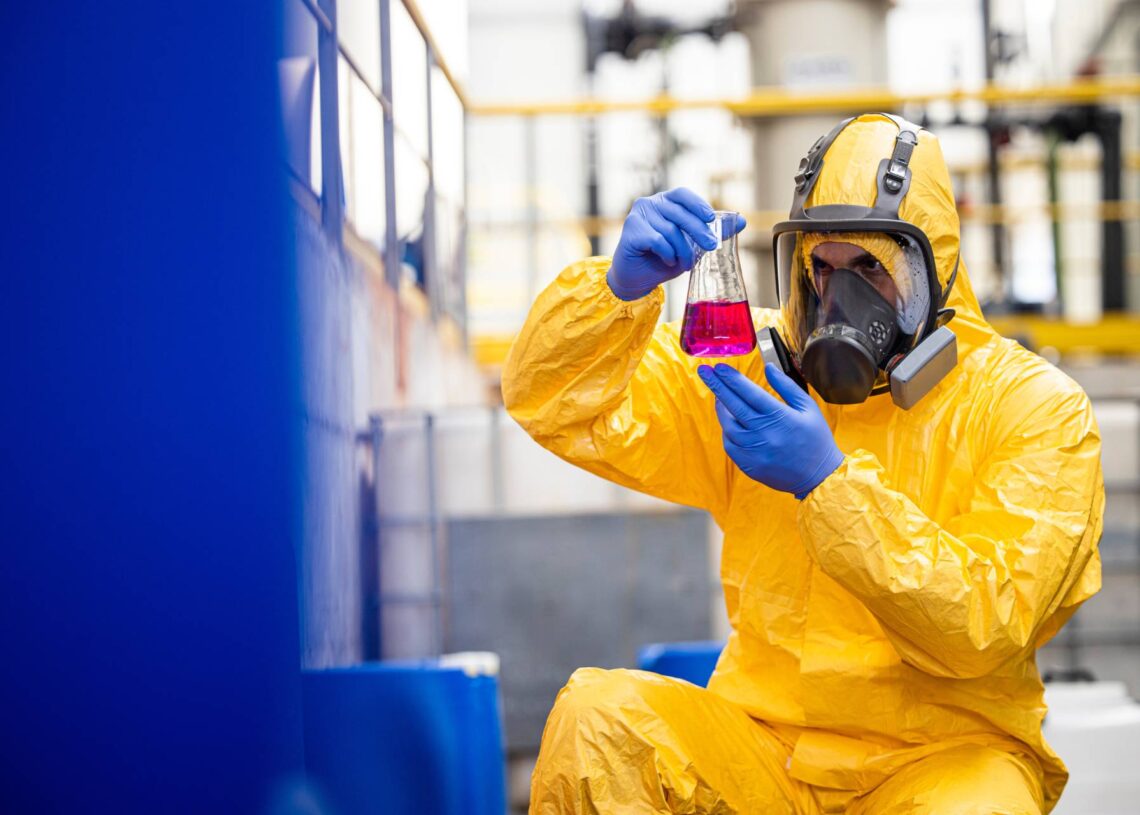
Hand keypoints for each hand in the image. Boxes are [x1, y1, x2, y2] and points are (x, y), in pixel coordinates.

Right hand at [607, 188, 745, 300]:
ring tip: (685, 263)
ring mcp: (638, 215)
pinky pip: (658, 240)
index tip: (711, 218)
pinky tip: (668, 261)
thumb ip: (713, 232)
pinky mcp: (631, 230)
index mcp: (664, 202)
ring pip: (670, 230)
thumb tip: (742, 221)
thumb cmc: (663, 259)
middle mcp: (649, 204)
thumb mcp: (691, 245)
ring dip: (682, 250)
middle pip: (680, 213)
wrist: (636, 278)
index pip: (683, 194)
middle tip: (711, 246)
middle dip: (698, 231)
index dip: (698, 204)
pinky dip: (667, 253)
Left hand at [698, 362, 843, 498]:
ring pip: (728, 424)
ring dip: (721, 408)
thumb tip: (768, 367)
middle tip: (704, 371)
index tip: (719, 367)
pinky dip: (727, 430)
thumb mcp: (808, 408)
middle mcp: (764, 432)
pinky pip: (729, 444)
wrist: (819, 476)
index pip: (749, 392)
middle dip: (716, 385)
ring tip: (719, 396)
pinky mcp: (748, 464)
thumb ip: (786, 386)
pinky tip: (730, 421)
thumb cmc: (815, 439)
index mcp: (779, 416)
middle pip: (733, 404)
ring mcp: (754, 450)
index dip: (732, 378)